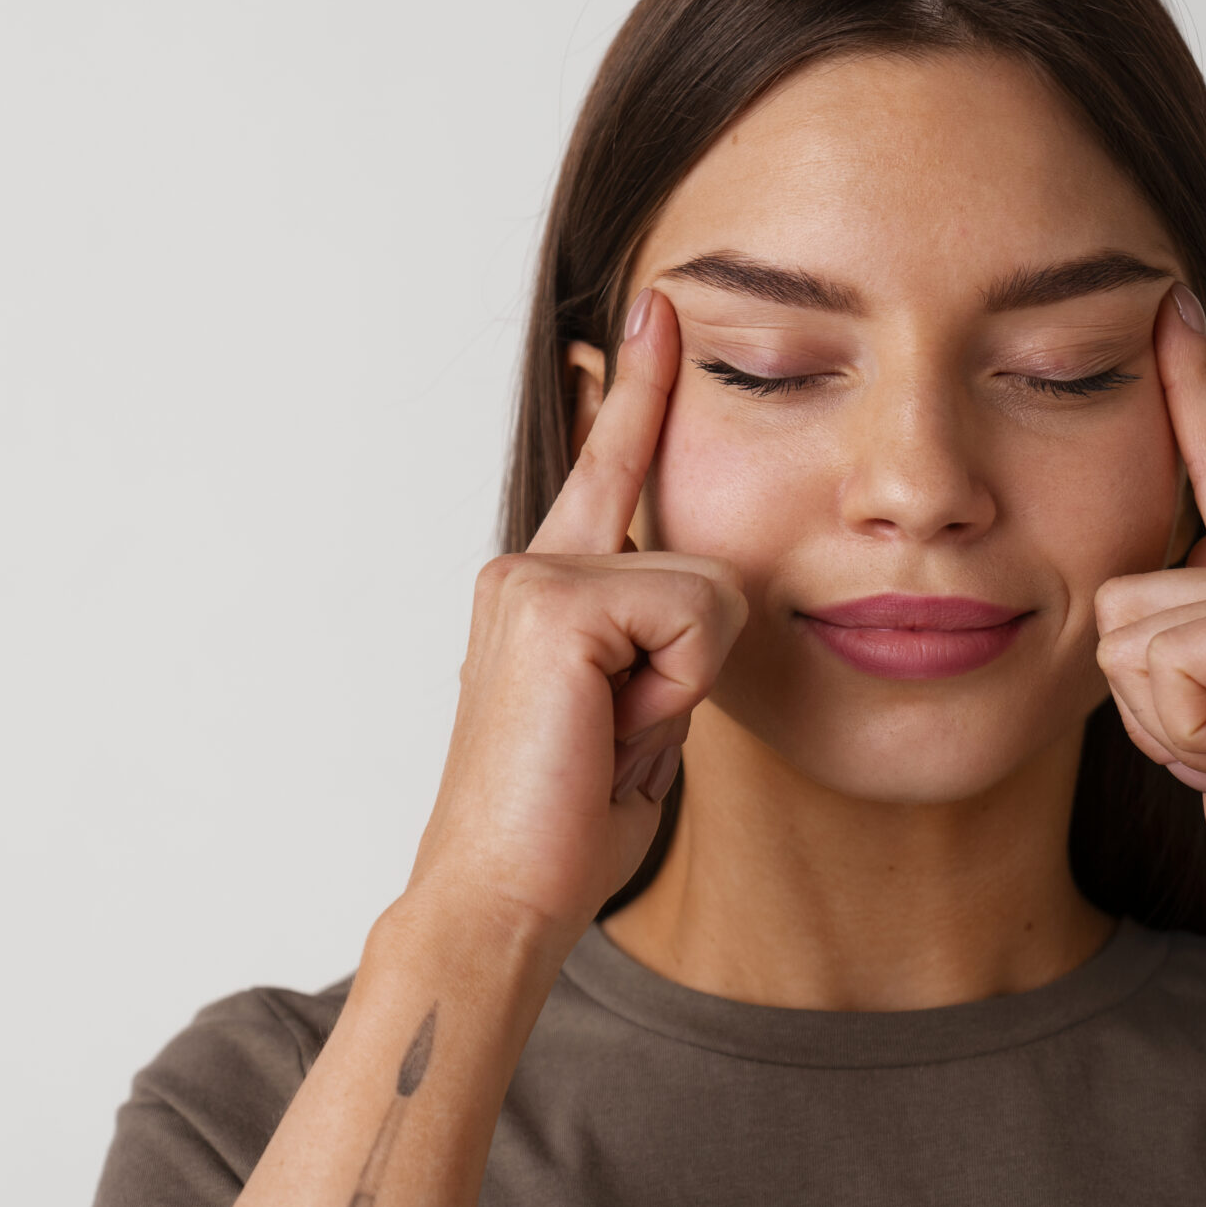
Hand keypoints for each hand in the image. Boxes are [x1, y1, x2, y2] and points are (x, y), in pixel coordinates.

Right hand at [407, 290, 746, 943]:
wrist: (498, 896)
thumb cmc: (560, 830)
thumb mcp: (630, 720)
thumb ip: (655, 649)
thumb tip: (700, 613)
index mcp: (541, 593)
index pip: (604, 472)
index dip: (633, 392)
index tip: (651, 310)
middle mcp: (527, 569)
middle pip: (701, 567)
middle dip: (688, 672)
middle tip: (614, 741)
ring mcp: (531, 577)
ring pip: (707, 594)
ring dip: (679, 688)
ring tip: (607, 741)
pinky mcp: (554, 601)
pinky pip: (695, 618)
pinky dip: (673, 690)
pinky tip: (606, 730)